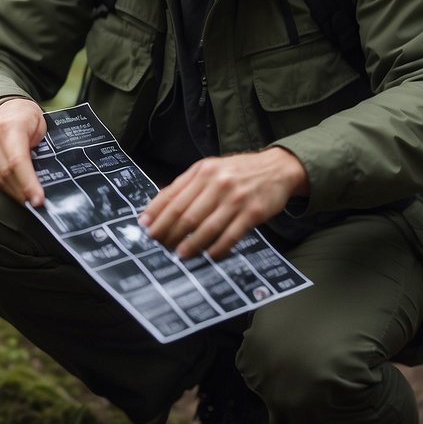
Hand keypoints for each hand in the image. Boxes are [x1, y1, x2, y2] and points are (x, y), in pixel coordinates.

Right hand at [0, 98, 46, 206]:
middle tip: (38, 205)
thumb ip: (43, 147)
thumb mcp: (41, 125)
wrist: (6, 110)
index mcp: (10, 126)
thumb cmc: (28, 119)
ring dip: (16, 194)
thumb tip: (48, 177)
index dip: (28, 182)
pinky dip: (8, 190)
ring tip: (31, 202)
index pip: (17, 160)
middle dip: (24, 193)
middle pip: (7, 174)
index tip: (38, 199)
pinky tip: (20, 194)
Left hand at [138, 147, 308, 258]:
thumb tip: (158, 207)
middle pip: (186, 214)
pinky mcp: (252, 212)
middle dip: (169, 232)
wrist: (277, 168)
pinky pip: (230, 235)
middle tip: (160, 245)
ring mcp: (235, 198)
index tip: (145, 228)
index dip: (156, 213)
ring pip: (206, 227)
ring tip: (180, 255)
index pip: (172, 195)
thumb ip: (186, 185)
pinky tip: (209, 255)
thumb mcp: (210, 169)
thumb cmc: (238, 172)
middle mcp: (217, 183)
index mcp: (202, 171)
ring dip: (191, 244)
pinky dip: (218, 248)